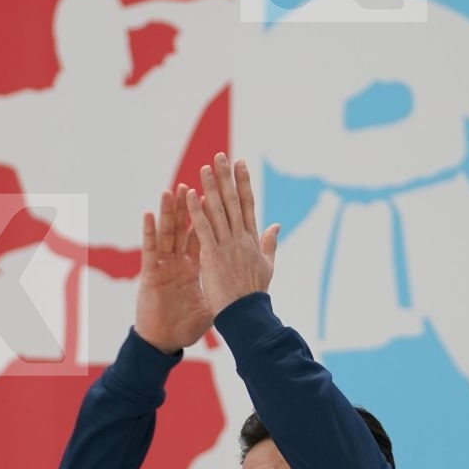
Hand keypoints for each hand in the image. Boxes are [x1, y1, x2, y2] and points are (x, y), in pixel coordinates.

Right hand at [133, 184, 213, 353]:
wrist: (165, 341)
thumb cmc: (185, 324)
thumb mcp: (211, 301)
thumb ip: (225, 285)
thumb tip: (243, 279)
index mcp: (195, 265)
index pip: (206, 233)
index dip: (212, 214)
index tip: (220, 193)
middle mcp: (179, 260)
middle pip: (186, 226)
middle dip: (192, 202)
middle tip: (198, 178)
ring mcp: (164, 265)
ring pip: (166, 232)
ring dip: (169, 211)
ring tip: (172, 189)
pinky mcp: (151, 274)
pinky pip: (150, 250)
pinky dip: (149, 232)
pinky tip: (148, 215)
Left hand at [185, 154, 279, 315]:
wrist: (248, 313)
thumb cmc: (255, 293)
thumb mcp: (268, 265)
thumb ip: (270, 243)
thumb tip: (277, 224)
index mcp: (253, 238)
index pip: (248, 204)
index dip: (244, 182)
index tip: (240, 163)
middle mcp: (241, 237)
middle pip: (233, 201)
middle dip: (226, 177)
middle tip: (220, 155)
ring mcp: (227, 245)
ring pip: (218, 210)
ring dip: (211, 187)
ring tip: (204, 167)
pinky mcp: (213, 256)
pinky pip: (204, 229)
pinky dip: (197, 211)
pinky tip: (191, 194)